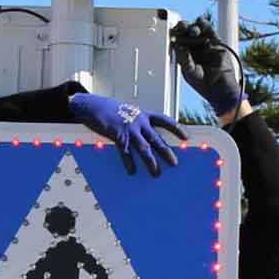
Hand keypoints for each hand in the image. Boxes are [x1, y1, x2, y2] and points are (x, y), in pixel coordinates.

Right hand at [68, 93, 187, 175]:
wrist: (93, 105)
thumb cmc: (111, 111)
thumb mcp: (129, 112)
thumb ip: (139, 123)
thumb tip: (147, 137)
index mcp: (143, 115)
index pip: (164, 120)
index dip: (176, 128)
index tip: (185, 137)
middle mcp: (139, 121)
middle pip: (156, 139)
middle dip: (166, 152)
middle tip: (174, 163)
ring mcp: (129, 129)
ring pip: (144, 148)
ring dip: (151, 162)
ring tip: (156, 173)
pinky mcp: (117, 135)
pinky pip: (125, 152)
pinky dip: (129, 163)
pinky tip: (132, 172)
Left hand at [171, 17, 242, 116]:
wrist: (220, 88)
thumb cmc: (203, 84)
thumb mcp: (189, 71)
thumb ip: (184, 59)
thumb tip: (177, 45)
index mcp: (186, 54)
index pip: (178, 40)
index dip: (175, 35)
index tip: (171, 33)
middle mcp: (195, 48)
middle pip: (187, 33)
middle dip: (183, 28)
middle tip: (180, 28)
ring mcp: (205, 45)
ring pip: (198, 30)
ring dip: (193, 27)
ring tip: (192, 31)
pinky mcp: (216, 43)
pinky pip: (210, 30)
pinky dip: (205, 25)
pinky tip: (200, 22)